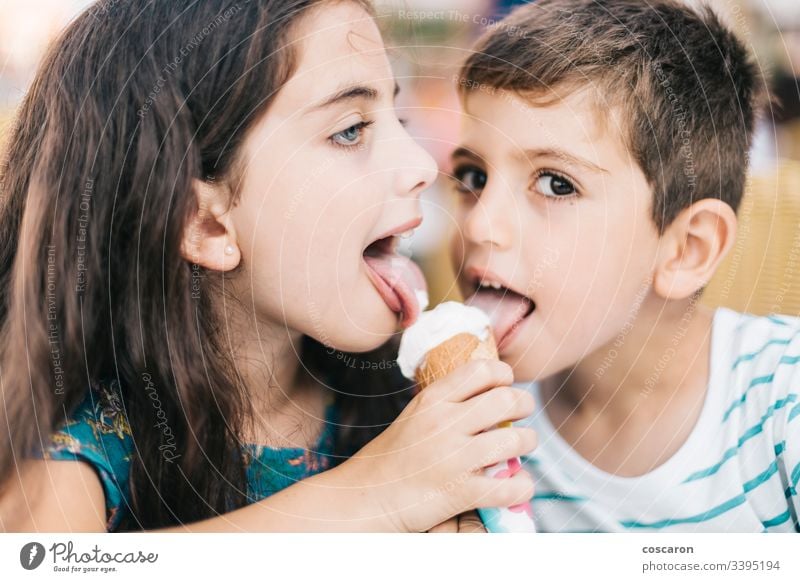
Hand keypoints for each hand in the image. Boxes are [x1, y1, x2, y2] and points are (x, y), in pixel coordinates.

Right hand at [339, 360, 535, 531]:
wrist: (366, 497)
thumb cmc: (393, 457)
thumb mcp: (415, 415)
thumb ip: (448, 403)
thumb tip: (489, 394)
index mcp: (433, 399)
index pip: (482, 369)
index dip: (505, 375)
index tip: (508, 384)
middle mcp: (444, 423)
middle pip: (507, 399)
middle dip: (525, 405)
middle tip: (523, 414)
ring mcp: (454, 458)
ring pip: (516, 440)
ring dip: (528, 443)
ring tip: (522, 447)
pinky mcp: (461, 492)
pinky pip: (511, 486)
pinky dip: (522, 486)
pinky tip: (516, 485)